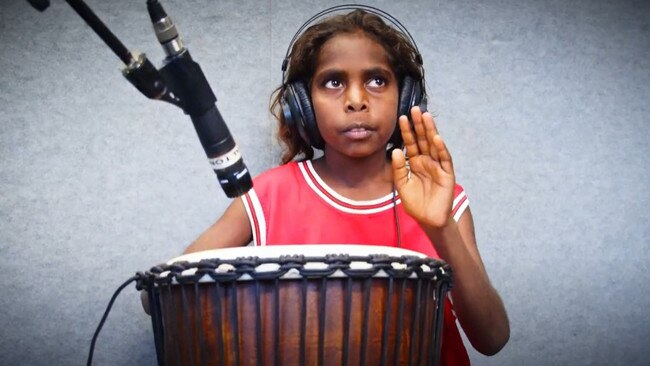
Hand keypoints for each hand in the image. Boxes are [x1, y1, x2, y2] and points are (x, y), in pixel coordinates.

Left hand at [391, 106, 454, 227]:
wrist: (429, 220)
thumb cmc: (416, 203)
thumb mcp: (402, 185)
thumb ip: (398, 169)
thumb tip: (396, 151)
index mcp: (415, 163)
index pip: (411, 143)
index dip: (407, 131)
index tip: (401, 117)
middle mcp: (427, 162)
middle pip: (423, 140)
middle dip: (419, 125)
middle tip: (415, 109)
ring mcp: (438, 167)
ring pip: (434, 145)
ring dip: (431, 131)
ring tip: (426, 117)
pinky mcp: (447, 174)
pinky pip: (444, 159)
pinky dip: (441, 149)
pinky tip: (436, 138)